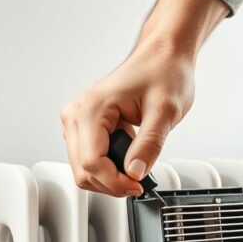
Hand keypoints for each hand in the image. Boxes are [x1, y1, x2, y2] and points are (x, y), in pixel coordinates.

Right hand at [60, 42, 194, 196]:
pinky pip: (90, 160)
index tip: (139, 185)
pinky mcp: (85, 127)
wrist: (162, 57)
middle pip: (83, 171)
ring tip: (136, 166)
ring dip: (109, 178)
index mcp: (91, 108)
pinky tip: (128, 159)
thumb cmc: (163, 73)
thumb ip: (149, 145)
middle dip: (112, 183)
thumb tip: (135, 173)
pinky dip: (108, 168)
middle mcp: (77, 115)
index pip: (92, 163)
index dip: (116, 182)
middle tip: (140, 181)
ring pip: (84, 170)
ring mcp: (78, 121)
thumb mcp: (165, 111)